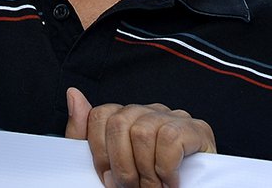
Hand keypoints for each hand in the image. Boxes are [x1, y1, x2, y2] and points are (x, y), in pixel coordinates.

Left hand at [65, 86, 214, 187]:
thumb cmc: (143, 185)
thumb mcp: (107, 167)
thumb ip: (84, 134)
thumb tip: (73, 93)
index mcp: (128, 118)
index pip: (100, 115)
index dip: (101, 154)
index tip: (109, 180)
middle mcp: (150, 111)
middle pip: (119, 123)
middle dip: (122, 167)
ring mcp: (174, 117)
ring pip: (142, 132)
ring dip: (146, 173)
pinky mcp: (198, 129)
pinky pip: (169, 138)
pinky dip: (166, 168)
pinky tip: (170, 182)